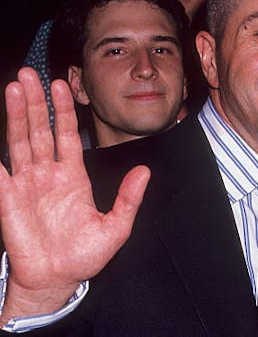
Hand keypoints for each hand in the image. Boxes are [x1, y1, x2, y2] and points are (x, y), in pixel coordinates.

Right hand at [0, 68, 148, 321]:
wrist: (57, 280)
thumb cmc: (86, 255)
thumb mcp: (116, 226)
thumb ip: (129, 198)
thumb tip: (145, 170)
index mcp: (73, 176)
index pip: (67, 134)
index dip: (63, 110)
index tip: (60, 85)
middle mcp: (48, 174)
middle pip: (40, 130)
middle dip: (36, 102)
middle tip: (29, 75)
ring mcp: (25, 184)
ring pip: (19, 141)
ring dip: (17, 115)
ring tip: (14, 88)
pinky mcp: (8, 199)